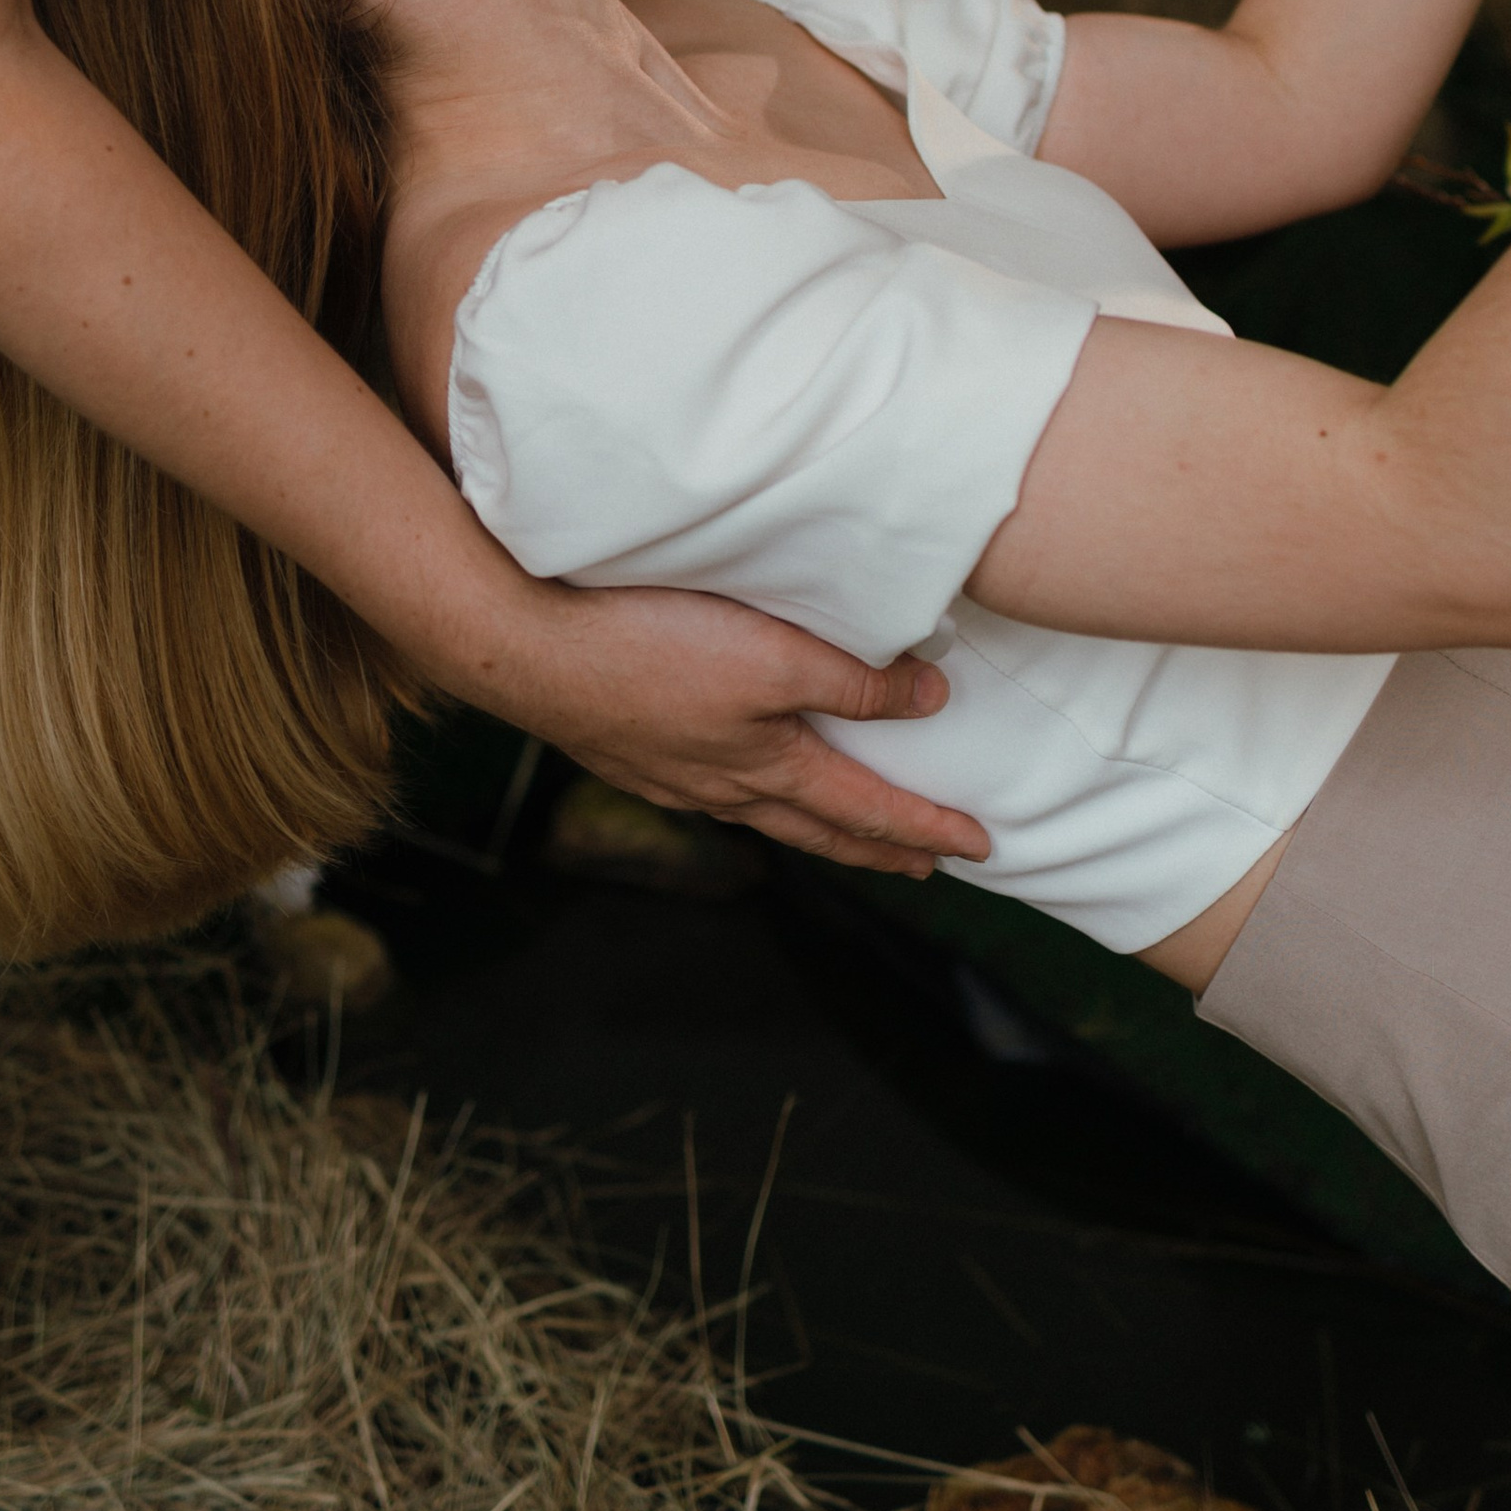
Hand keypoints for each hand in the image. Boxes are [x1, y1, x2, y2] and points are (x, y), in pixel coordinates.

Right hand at [484, 580, 990, 875]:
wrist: (528, 646)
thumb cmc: (650, 645)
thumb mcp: (774, 655)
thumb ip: (853, 679)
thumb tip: (930, 700)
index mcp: (770, 768)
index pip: (869, 808)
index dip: (929, 826)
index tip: (982, 847)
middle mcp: (725, 786)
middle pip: (821, 828)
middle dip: (879, 847)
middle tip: (927, 865)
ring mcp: (674, 775)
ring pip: (767, 813)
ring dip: (820, 826)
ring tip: (846, 832)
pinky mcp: (634, 750)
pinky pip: (718, 794)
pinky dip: (757, 800)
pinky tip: (741, 784)